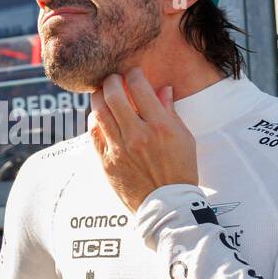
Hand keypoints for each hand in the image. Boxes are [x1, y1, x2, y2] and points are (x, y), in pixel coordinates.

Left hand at [89, 67, 198, 211]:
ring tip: (103, 94)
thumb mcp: (184, 138)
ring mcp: (119, 149)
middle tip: (113, 79)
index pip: (140, 88)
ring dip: (98, 97)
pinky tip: (99, 116)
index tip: (133, 73)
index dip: (134, 74)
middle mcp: (137, 135)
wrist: (167, 205)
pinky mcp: (106, 161)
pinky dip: (95, 119)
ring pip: (99, 111)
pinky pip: (93, 133)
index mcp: (160, 126)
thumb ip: (169, 111)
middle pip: (113, 95)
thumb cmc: (180, 171)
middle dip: (112, 80)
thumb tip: (162, 89)